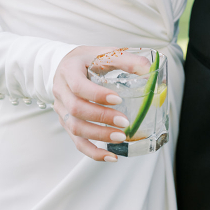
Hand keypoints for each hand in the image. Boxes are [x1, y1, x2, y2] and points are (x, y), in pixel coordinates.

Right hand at [52, 46, 150, 161]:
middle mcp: (61, 91)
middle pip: (76, 110)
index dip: (97, 95)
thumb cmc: (88, 59)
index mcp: (69, 70)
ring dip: (99, 136)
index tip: (118, 99)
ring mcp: (61, 108)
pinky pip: (76, 141)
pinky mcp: (66, 122)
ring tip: (121, 138)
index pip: (78, 86)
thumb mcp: (105, 52)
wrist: (66, 66)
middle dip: (101, 118)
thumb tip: (149, 71)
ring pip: (75, 128)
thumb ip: (127, 60)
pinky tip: (111, 156)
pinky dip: (93, 152)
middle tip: (125, 122)